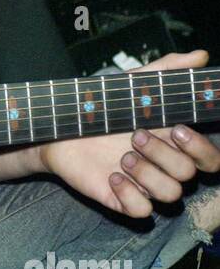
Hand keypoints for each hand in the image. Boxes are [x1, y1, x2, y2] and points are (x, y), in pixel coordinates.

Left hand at [37, 51, 219, 215]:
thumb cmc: (106, 106)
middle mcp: (165, 166)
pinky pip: (143, 212)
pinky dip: (130, 195)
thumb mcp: (136, 83)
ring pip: (171, 194)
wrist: (64, 126)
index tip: (175, 129)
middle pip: (189, 174)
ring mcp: (145, 184)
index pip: (210, 158)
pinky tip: (112, 176)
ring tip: (122, 156)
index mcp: (174, 142)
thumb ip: (168, 70)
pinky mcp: (123, 200)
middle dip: (165, 155)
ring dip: (149, 174)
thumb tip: (201, 55)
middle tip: (136, 136)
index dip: (201, 149)